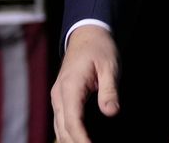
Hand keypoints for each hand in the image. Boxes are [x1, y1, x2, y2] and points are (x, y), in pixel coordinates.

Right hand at [51, 25, 120, 142]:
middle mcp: (59, 94)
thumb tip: (111, 112)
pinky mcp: (61, 99)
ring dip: (70, 142)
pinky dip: (68, 134)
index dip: (81, 140)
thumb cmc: (100, 49)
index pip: (73, 121)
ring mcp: (57, 97)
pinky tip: (80, 141)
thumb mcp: (110, 66)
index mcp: (70, 86)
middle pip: (63, 129)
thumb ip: (109, 90)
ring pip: (59, 128)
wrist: (87, 35)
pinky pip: (61, 122)